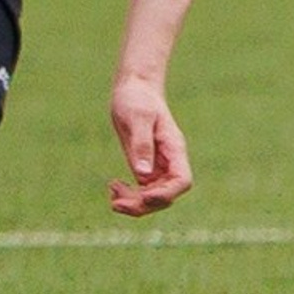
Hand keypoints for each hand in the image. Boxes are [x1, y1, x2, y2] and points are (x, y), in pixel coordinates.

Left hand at [110, 77, 192, 216]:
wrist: (134, 88)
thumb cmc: (136, 98)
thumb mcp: (137, 118)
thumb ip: (141, 145)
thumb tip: (142, 175)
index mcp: (174, 149)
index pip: (181, 181)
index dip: (166, 195)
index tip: (144, 196)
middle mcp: (169, 161)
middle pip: (167, 195)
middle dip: (144, 205)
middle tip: (115, 203)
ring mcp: (157, 165)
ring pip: (153, 196)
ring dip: (134, 203)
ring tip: (112, 193)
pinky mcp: (144, 165)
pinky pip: (142, 190)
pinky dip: (128, 195)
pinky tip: (112, 186)